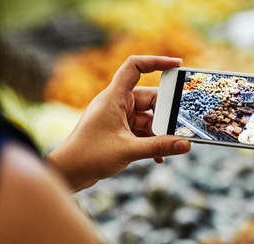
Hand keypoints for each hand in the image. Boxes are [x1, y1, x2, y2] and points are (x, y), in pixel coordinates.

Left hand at [47, 56, 190, 190]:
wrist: (68, 172)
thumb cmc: (89, 156)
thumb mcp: (129, 150)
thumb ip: (159, 147)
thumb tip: (185, 144)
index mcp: (114, 97)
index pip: (135, 67)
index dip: (156, 61)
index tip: (177, 64)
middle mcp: (116, 103)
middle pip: (149, 98)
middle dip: (165, 113)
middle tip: (180, 126)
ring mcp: (117, 117)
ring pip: (148, 118)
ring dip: (159, 132)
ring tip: (170, 147)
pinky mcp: (118, 131)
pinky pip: (141, 130)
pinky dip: (150, 140)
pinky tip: (158, 157)